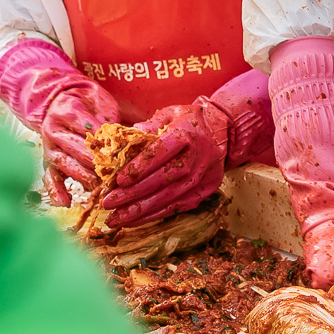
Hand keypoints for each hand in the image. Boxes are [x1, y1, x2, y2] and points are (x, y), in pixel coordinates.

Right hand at [0, 37, 122, 197]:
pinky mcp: (47, 161)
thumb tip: (128, 141)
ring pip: (65, 164)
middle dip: (99, 164)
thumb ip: (111, 121)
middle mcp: (54, 129)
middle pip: (78, 149)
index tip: (123, 155)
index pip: (90, 130)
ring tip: (101, 189)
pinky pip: (49, 177)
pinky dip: (56, 191)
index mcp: (68, 111)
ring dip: (84, 178)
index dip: (108, 144)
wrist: (60, 98)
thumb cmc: (88, 102)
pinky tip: (66, 203)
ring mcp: (49, 147)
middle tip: (117, 175)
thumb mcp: (102, 103)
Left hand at [95, 98, 227, 226]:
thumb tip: (124, 140)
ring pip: (171, 196)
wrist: (224, 129)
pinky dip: (157, 214)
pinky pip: (180, 206)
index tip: (119, 180)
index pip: (162, 152)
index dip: (141, 167)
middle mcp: (198, 155)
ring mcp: (204, 174)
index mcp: (187, 132)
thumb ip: (148, 125)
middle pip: (165, 178)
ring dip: (142, 210)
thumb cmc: (189, 121)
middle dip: (135, 194)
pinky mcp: (207, 189)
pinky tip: (137, 220)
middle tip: (109, 203)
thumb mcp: (170, 113)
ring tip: (118, 218)